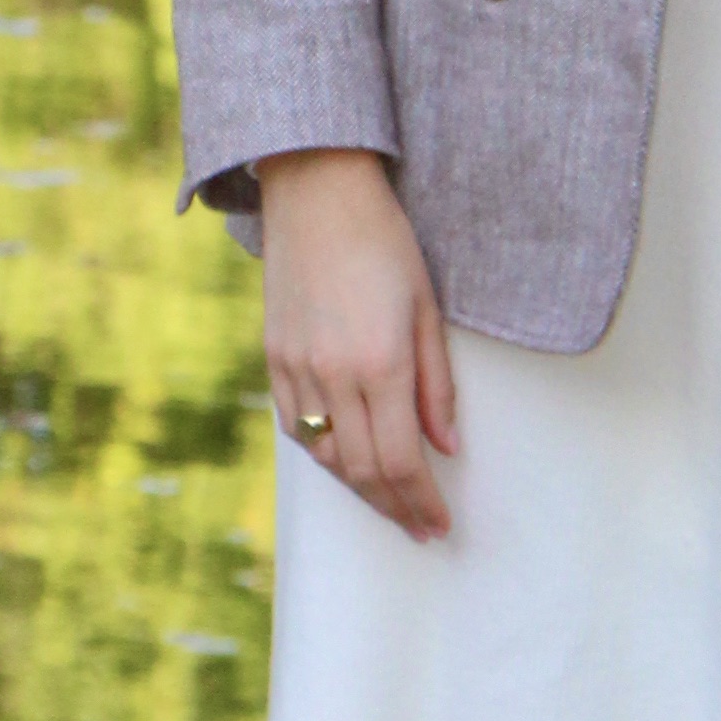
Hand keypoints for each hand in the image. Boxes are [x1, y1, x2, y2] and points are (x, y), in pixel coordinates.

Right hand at [256, 150, 458, 539]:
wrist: (317, 193)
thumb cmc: (385, 243)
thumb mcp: (426, 309)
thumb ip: (437, 386)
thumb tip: (445, 448)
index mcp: (381, 364)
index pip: (401, 460)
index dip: (421, 501)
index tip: (438, 525)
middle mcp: (334, 374)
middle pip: (362, 470)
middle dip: (394, 506)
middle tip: (418, 527)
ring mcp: (297, 368)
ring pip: (326, 456)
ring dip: (359, 488)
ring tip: (388, 501)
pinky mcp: (274, 357)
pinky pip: (296, 428)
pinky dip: (322, 454)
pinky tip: (344, 461)